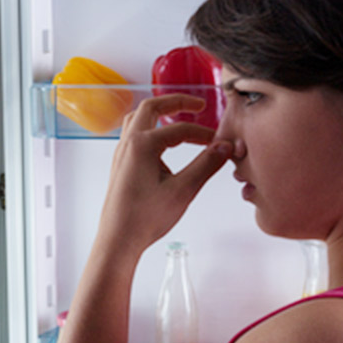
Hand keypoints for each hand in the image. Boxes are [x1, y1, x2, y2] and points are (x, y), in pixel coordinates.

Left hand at [94, 94, 231, 257]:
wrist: (118, 240)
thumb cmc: (144, 218)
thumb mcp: (183, 190)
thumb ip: (206, 165)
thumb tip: (224, 147)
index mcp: (142, 145)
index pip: (180, 129)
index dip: (203, 134)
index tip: (219, 142)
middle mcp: (128, 144)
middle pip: (152, 107)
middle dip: (176, 102)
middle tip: (196, 104)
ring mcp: (121, 154)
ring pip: (138, 119)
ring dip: (159, 113)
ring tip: (178, 116)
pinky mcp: (121, 165)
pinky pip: (134, 135)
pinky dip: (150, 128)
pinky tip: (162, 144)